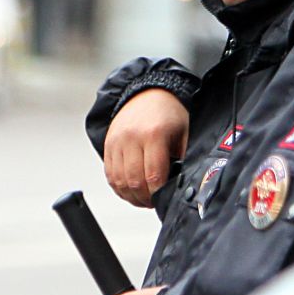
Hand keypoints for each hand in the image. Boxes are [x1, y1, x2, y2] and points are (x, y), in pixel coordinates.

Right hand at [104, 89, 188, 206]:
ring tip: (142, 199)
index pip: (153, 175)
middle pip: (134, 181)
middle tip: (153, 202)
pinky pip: (110, 174)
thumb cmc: (169, 113)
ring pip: (119, 180)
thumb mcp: (185, 133)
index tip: (164, 199)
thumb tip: (184, 183)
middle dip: (144, 198)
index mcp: (154, 134)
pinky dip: (119, 187)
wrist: (149, 92)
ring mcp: (117, 141)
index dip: (158, 193)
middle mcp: (131, 137)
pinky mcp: (108, 144)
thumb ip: (185, 157)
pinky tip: (130, 191)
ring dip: (130, 196)